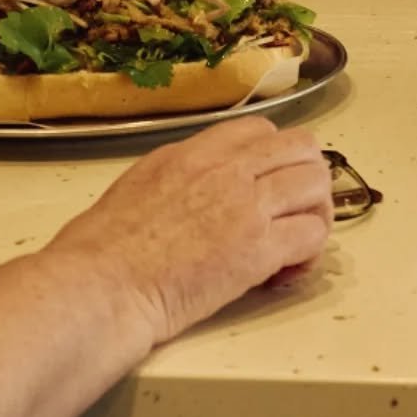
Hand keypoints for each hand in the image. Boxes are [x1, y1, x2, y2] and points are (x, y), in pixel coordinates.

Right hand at [43, 116, 333, 345]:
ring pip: (316, 183)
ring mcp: (247, 205)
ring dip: (314, 214)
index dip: (274, 158)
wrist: (101, 286)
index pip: (259, 131)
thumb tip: (195, 193)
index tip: (267, 188)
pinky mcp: (259, 248)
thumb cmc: (100, 252)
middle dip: (305, 179)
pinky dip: (309, 255)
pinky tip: (285, 274)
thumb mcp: (137, 187)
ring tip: (294, 246)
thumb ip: (177, 179)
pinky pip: (312, 235)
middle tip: (292, 215)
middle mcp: (226, 169)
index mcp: (193, 153)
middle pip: (300, 147)